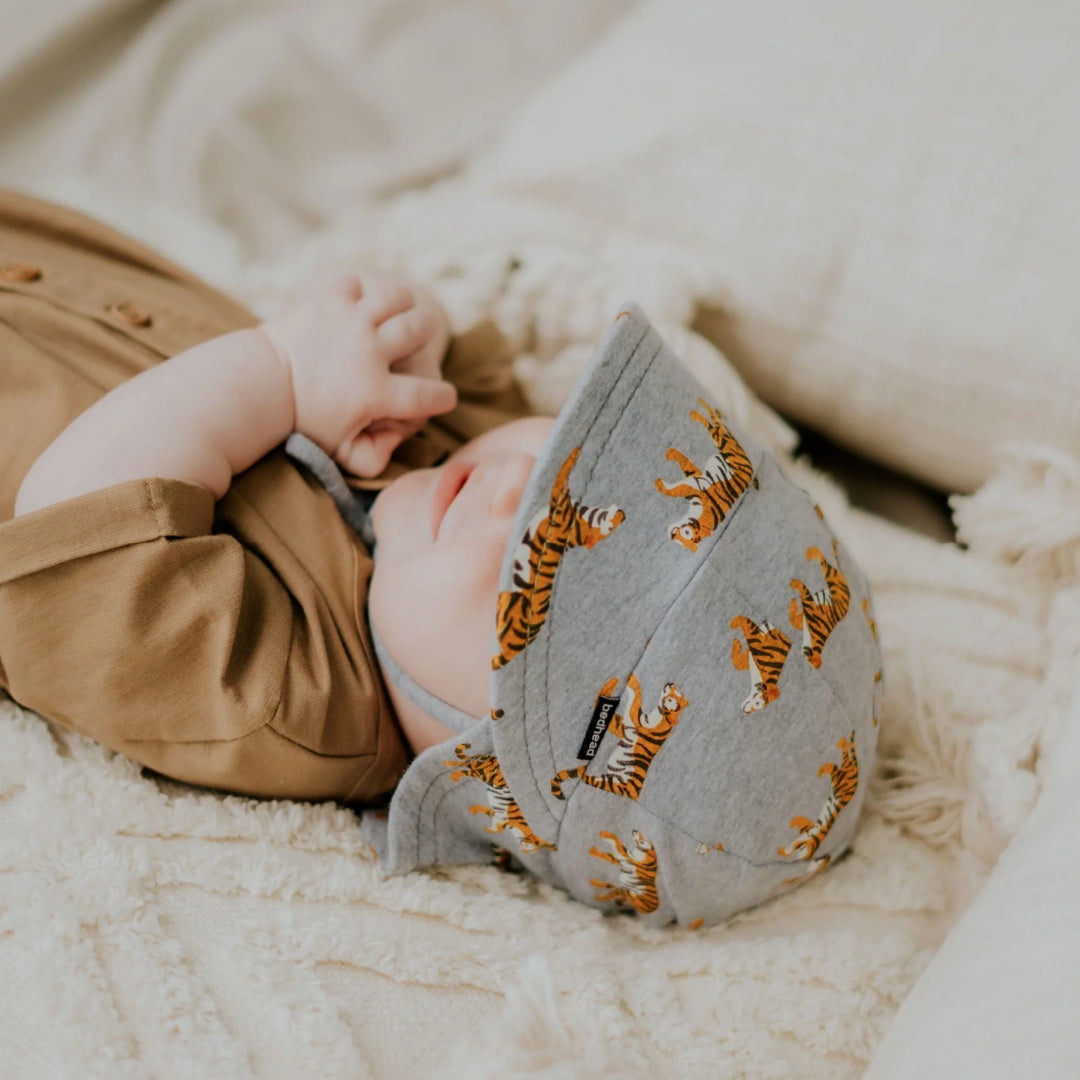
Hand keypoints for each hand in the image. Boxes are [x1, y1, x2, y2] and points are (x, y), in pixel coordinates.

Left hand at [260, 270, 455, 475]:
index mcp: (376, 393)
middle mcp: (370, 352)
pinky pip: (358, 283)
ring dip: (402, 304)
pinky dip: (362, 290)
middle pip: (418, 330)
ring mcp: (350, 321)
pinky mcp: (329, 299)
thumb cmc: (301, 422)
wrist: (257, 385)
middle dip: (428, 332)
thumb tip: (398, 448)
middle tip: (424, 336)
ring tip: (402, 310)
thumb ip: (373, 459)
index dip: (442, 398)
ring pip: (395, 298)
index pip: (427, 396)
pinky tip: (362, 301)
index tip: (445, 398)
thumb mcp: (339, 451)